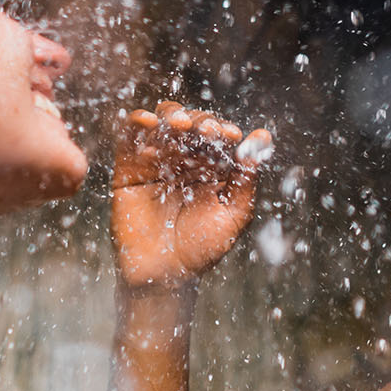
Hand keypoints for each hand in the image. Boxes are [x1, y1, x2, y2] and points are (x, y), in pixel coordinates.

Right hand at [111, 101, 272, 289]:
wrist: (164, 275)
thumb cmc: (202, 248)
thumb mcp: (233, 213)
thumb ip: (246, 177)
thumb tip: (262, 136)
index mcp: (212, 167)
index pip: (217, 136)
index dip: (223, 130)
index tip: (230, 135)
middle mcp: (184, 159)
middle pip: (190, 124)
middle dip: (198, 121)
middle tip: (204, 130)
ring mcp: (156, 162)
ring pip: (161, 124)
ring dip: (170, 116)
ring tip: (178, 124)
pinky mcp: (128, 168)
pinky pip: (129, 139)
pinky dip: (137, 125)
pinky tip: (147, 123)